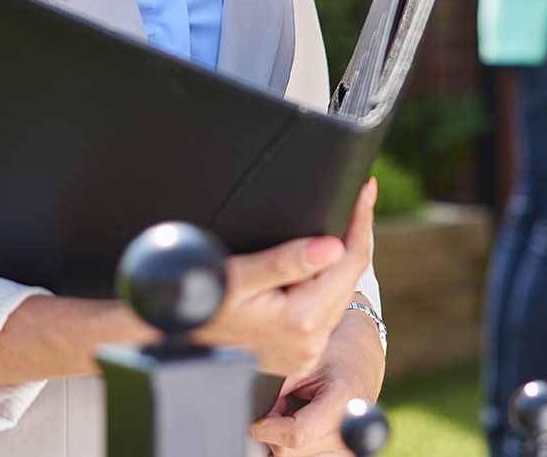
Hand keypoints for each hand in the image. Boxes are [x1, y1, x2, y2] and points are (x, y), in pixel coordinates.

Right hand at [193, 179, 376, 376]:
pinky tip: (314, 265)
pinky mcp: (300, 355)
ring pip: (339, 295)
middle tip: (356, 199)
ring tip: (337, 226)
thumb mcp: (237, 276)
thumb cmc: (201, 304)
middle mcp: (311, 343)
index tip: (366, 190)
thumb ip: (285, 262)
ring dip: (339, 262)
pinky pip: (325, 313)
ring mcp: (307, 353)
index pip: (350, 262)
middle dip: (353, 237)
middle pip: (349, 278)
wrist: (180, 342)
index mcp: (301, 320)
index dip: (361, 223)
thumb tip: (333, 247)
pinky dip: (325, 285)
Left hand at [249, 309, 387, 455]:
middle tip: (279, 406)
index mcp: (342, 404)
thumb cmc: (336, 361)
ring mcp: (348, 451)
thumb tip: (253, 409)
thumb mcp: (305, 365)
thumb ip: (279, 388)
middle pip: (290, 452)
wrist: (361, 367)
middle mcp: (348, 434)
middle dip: (273, 431)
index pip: (295, 435)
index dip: (267, 429)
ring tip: (293, 413)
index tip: (256, 419)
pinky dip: (295, 447)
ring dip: (283, 440)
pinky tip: (300, 426)